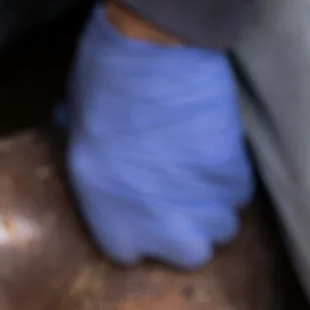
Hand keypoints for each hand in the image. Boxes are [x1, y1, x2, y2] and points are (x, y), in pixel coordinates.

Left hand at [64, 1, 254, 268]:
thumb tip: (69, 131)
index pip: (128, 255)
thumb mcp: (72, 129)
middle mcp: (157, 222)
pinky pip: (241, 195)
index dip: (139, 233)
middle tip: (183, 204)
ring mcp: (199, 202)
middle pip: (190, 254)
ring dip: (215, 210)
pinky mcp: (232, 174)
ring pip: (223, 228)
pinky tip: (219, 159)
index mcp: (107, 216)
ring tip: (203, 182)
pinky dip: (233, 181)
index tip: (142, 213)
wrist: (154, 54)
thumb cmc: (101, 87)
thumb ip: (83, 151)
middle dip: (191, 234)